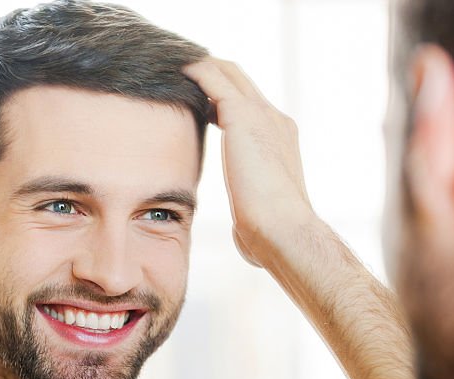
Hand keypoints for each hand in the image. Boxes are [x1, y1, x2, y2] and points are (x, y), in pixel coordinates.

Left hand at [183, 58, 317, 267]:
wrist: (284, 231)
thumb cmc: (270, 235)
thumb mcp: (259, 210)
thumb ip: (252, 204)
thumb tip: (246, 227)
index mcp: (280, 140)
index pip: (249, 104)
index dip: (222, 97)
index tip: (196, 102)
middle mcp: (274, 120)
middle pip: (239, 80)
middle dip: (210, 74)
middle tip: (176, 77)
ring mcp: (261, 114)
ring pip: (226, 71)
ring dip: (198, 67)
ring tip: (169, 70)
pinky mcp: (243, 115)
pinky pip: (212, 77)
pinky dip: (191, 71)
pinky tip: (170, 73)